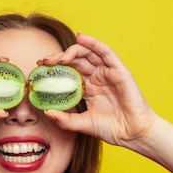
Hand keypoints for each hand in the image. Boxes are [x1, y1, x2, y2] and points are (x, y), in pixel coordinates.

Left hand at [38, 34, 156, 148]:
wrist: (133, 134)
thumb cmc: (112, 129)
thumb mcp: (83, 124)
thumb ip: (65, 120)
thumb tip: (47, 112)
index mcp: (88, 88)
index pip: (68, 72)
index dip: (54, 68)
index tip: (39, 69)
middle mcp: (97, 77)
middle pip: (75, 60)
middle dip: (58, 59)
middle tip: (44, 62)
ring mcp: (108, 72)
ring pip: (88, 53)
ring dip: (72, 51)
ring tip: (58, 57)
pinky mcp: (119, 70)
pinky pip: (106, 52)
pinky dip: (94, 43)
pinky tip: (81, 38)